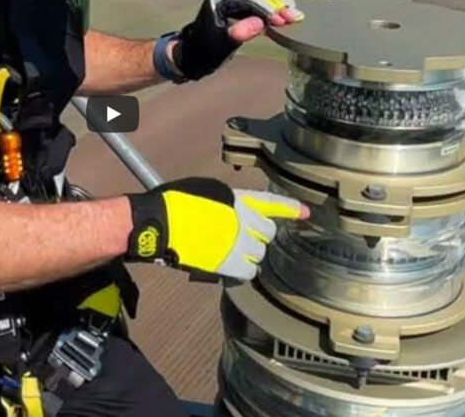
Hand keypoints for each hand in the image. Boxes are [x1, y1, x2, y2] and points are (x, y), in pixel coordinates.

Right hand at [125, 178, 309, 280]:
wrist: (159, 222)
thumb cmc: (174, 204)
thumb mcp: (206, 192)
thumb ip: (227, 204)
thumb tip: (235, 217)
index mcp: (236, 198)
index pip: (270, 203)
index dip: (289, 208)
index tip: (306, 212)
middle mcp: (242, 218)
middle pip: (267, 233)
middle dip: (258, 237)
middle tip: (240, 239)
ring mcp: (236, 241)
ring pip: (259, 254)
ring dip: (249, 254)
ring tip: (230, 251)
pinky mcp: (228, 261)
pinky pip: (249, 271)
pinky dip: (243, 270)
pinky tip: (231, 266)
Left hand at [172, 0, 302, 80]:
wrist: (190, 56)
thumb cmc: (202, 52)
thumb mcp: (220, 46)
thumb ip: (238, 34)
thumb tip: (259, 24)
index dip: (268, 8)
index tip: (282, 20)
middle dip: (276, 4)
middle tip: (294, 17)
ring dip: (277, 5)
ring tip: (294, 15)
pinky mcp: (236, 7)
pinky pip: (257, 3)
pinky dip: (271, 9)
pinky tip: (283, 15)